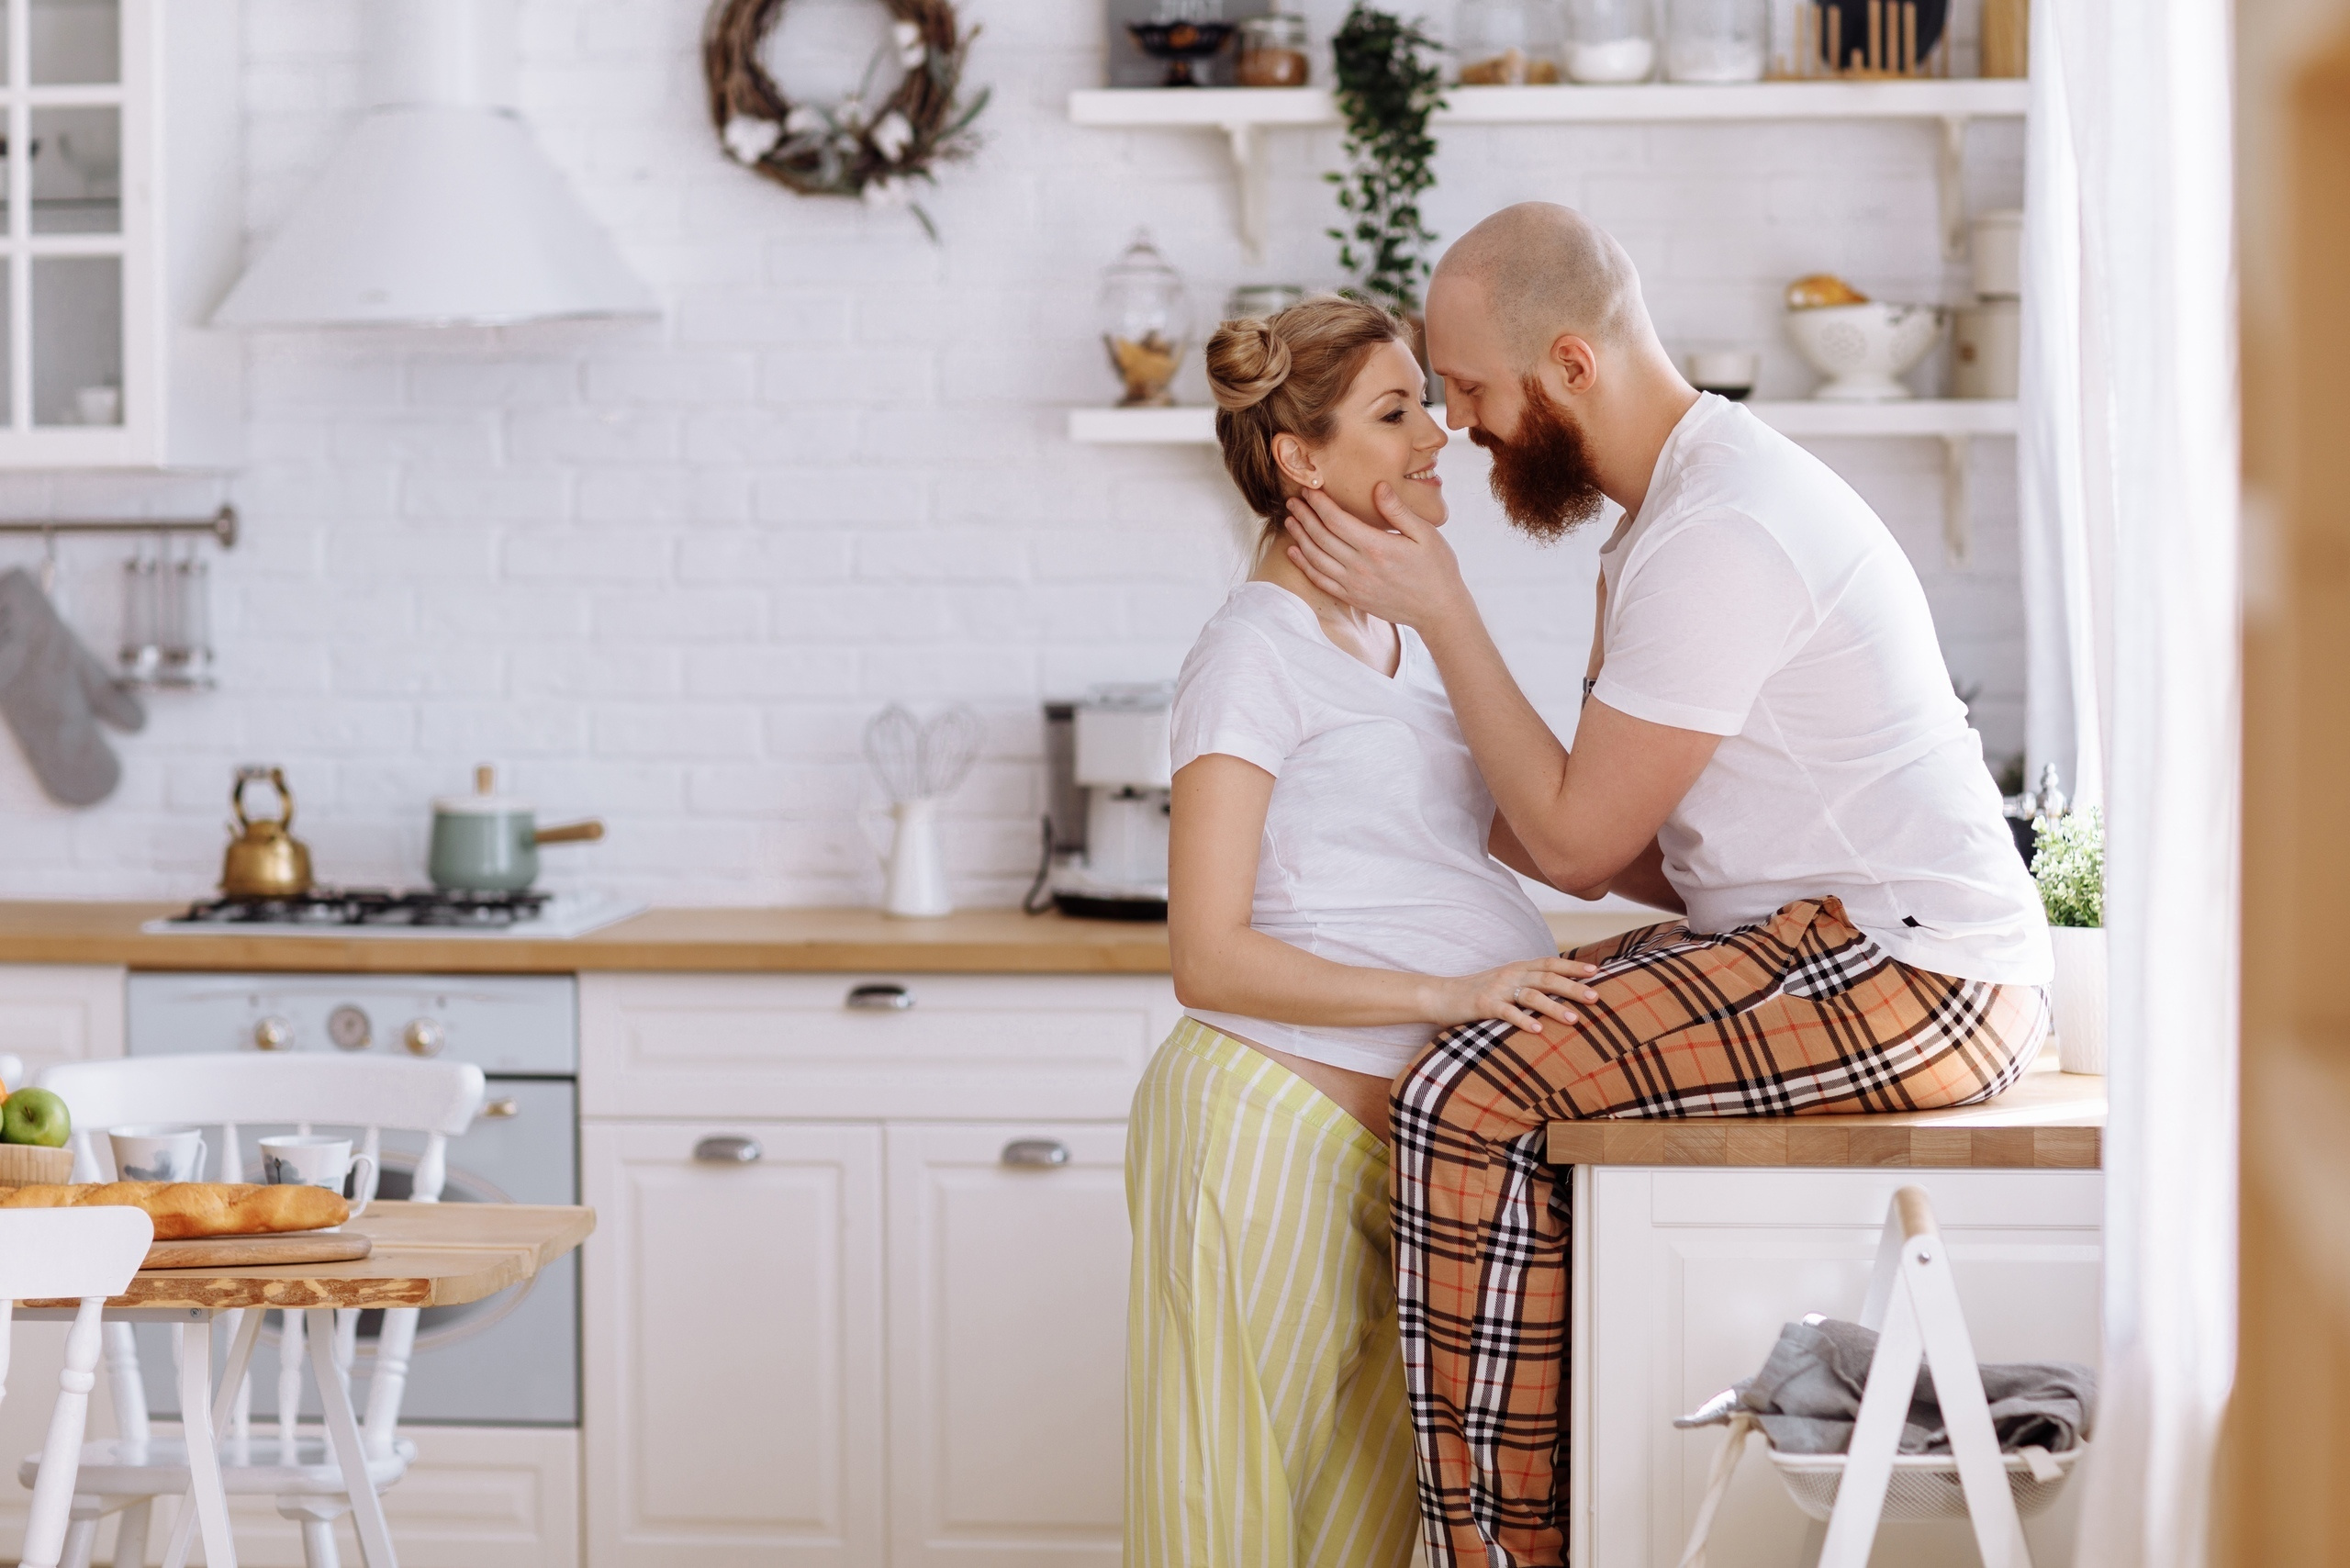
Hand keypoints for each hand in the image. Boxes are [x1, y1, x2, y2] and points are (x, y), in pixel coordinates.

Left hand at [1285, 483, 1471, 630]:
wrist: (1438, 610)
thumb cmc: (1436, 568)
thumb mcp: (1426, 533)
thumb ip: (1398, 511)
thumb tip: (1378, 486)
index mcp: (1376, 547)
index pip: (1337, 520)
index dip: (1319, 503)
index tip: (1309, 490)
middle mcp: (1360, 566)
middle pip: (1321, 537)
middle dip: (1304, 516)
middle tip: (1293, 500)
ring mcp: (1354, 585)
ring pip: (1316, 558)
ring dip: (1300, 537)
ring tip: (1291, 520)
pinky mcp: (1352, 597)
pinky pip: (1321, 581)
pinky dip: (1304, 565)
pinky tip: (1294, 552)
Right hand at [1428, 956, 1602, 1035]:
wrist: (1441, 995)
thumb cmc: (1478, 993)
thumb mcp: (1506, 983)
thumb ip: (1529, 984)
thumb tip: (1560, 992)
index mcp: (1517, 968)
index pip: (1550, 963)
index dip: (1573, 966)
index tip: (1596, 971)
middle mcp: (1510, 974)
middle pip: (1546, 978)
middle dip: (1572, 987)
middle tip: (1595, 997)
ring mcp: (1497, 989)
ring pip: (1531, 995)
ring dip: (1554, 1007)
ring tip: (1574, 1019)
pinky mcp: (1483, 1005)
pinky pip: (1507, 1013)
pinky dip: (1523, 1021)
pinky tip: (1538, 1031)